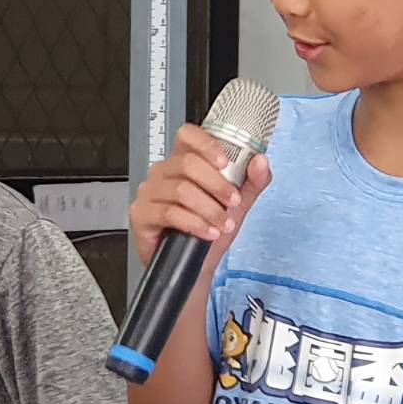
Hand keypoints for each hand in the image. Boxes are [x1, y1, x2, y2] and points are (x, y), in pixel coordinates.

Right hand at [130, 124, 271, 267]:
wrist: (197, 267)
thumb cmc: (210, 232)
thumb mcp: (237, 205)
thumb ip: (252, 183)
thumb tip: (261, 162)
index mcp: (183, 163)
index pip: (187, 135)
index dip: (206, 144)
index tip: (226, 163)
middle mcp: (163, 173)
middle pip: (187, 163)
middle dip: (216, 184)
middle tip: (232, 202)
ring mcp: (149, 193)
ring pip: (180, 190)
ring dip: (208, 208)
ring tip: (222, 223)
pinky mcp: (142, 215)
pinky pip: (169, 213)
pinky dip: (194, 223)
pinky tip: (207, 232)